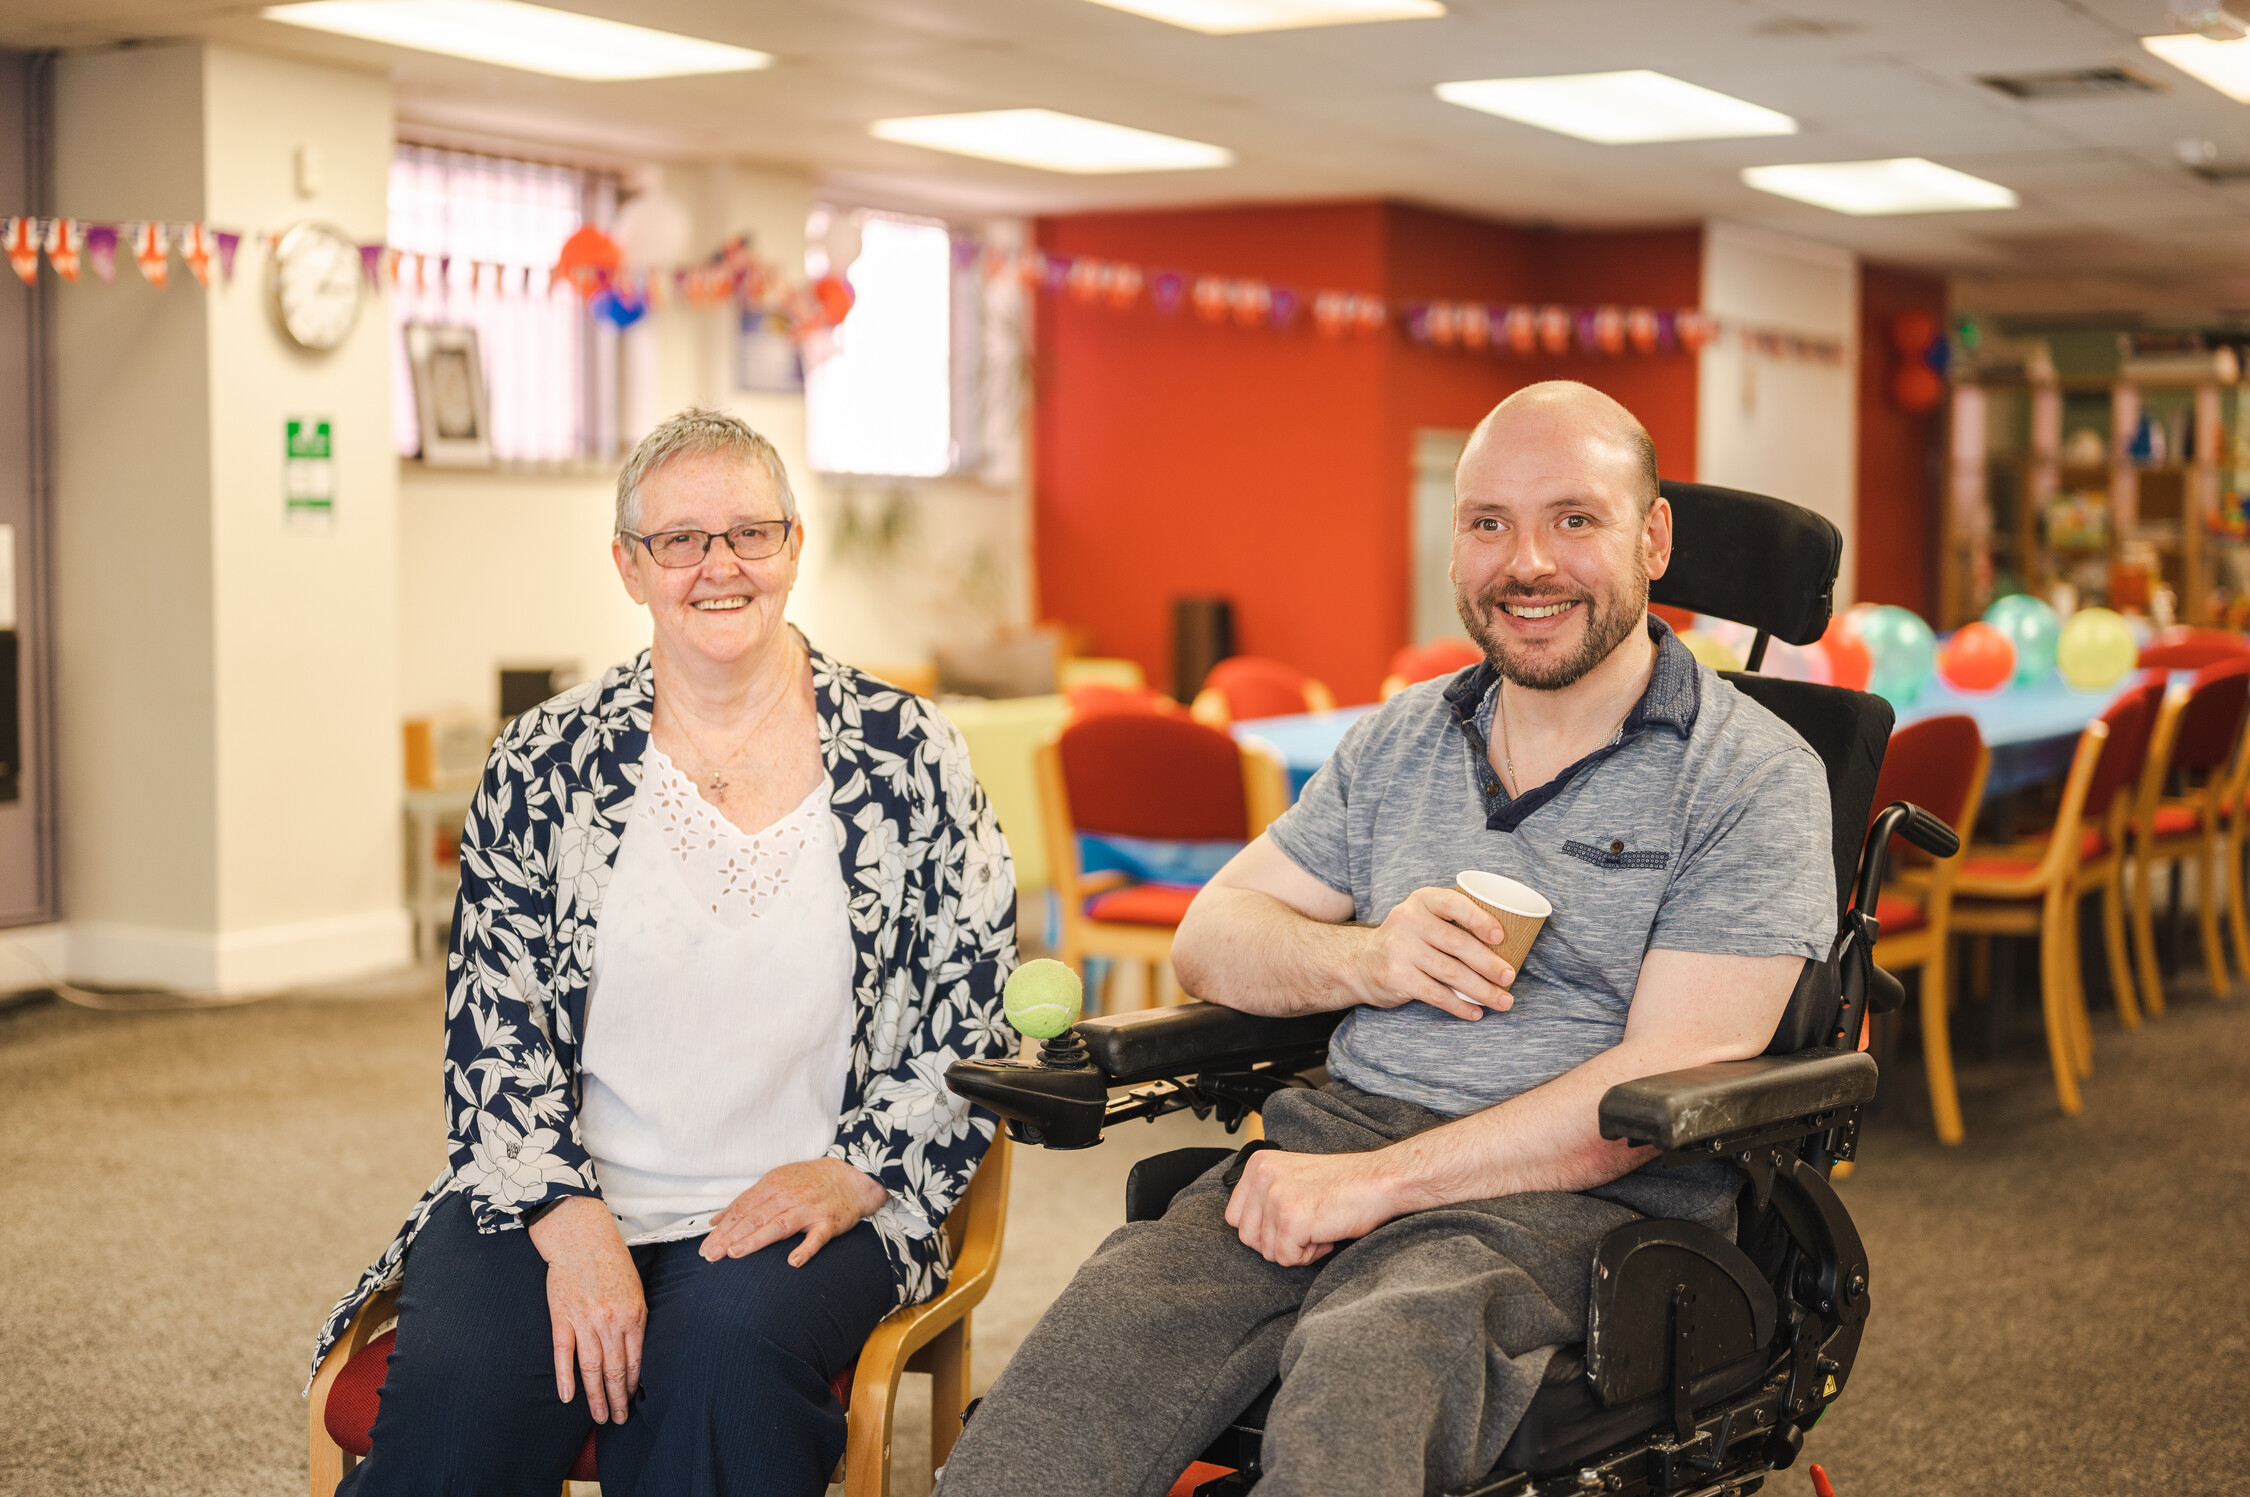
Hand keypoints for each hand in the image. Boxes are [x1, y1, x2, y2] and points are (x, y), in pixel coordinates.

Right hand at [527, 1195, 644, 1422]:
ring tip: (599, 1416)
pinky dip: (565, 1377)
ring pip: (591, 1368)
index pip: (634, 1361)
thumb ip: (636, 1321)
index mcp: (633, 1315)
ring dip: (595, 1397)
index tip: (631, 1401)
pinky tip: (568, 1397)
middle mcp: (611, 1321)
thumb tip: (636, 1354)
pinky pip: (564, 1353)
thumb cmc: (612, 1263)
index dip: (632, 1385)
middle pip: (614, 1371)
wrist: (581, 1239)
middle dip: (617, 1399)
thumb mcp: (635, 1290)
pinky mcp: (562, 1317)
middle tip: (619, 1420)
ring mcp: (585, 1320)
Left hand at [701, 1159, 886, 1266]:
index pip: (742, 1208)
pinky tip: (793, 1261)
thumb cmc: (808, 1181)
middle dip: (731, 1237)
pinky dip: (806, 1248)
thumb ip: (746, 1201)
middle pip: (755, 1217)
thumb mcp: (775, 1182)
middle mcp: (789, 1195)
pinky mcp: (829, 1222)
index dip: (723, 1228)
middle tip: (712, 1255)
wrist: (851, 1176)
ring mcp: (809, 1208)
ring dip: (757, 1240)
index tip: (706, 1247)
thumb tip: (715, 1222)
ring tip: (736, 1254)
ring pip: (780, 1225)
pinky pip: (817, 1237)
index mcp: (773, 1185)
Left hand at [1225, 1149, 1397, 1265]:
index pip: (1235, 1217)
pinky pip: (1287, 1258)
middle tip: (1308, 1228)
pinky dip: (1309, 1256)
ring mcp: (1276, 1196)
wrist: (1380, 1181)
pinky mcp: (1292, 1218)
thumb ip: (1264, 1197)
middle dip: (1278, 1242)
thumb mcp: (1292, 1179)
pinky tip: (1326, 1235)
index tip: (1290, 1222)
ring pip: (1266, 1251)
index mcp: (1258, 1165)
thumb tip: (1249, 1231)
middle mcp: (1262, 1176)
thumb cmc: (1343, 1184)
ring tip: (1319, 1228)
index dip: (1264, 1230)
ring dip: (1296, 1249)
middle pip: (1247, 1237)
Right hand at [1349, 885, 1514, 1019]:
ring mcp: (1400, 950)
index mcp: (1422, 901)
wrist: (1360, 962)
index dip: (1480, 919)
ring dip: (1482, 990)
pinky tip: (1475, 1012)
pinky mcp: (1396, 977)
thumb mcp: (1422, 917)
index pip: (1454, 904)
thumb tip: (1507, 944)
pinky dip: (1459, 1005)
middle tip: (1510, 977)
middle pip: (1457, 944)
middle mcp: (1408, 921)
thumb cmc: (1407, 940)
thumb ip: (1452, 922)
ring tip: (1502, 1001)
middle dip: (1489, 964)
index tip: (1501, 937)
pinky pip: (1436, 994)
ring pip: (1451, 973)